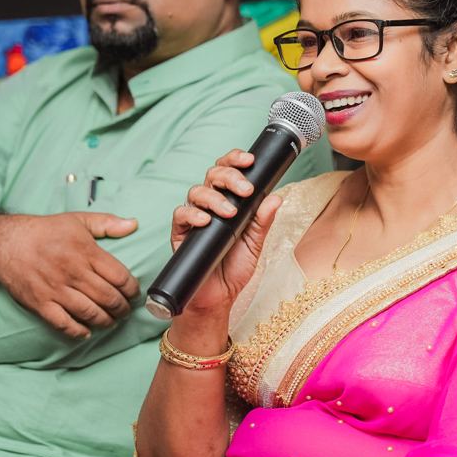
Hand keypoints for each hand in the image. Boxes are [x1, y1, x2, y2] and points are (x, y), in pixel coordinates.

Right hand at [0, 212, 139, 338]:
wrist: (5, 242)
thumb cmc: (45, 231)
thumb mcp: (78, 220)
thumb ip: (108, 223)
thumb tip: (134, 224)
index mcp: (86, 252)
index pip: (120, 277)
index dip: (132, 289)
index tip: (133, 293)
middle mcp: (73, 272)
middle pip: (108, 298)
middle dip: (122, 308)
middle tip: (125, 310)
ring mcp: (56, 289)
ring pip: (90, 313)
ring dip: (106, 321)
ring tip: (111, 321)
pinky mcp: (40, 303)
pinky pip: (63, 324)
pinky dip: (77, 331)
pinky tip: (86, 332)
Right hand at [171, 149, 281, 318]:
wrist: (219, 296)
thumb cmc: (235, 267)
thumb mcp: (255, 243)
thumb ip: (263, 220)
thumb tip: (275, 197)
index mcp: (229, 201)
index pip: (228, 171)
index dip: (236, 160)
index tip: (250, 160)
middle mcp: (209, 205)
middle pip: (213, 175)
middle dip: (230, 176)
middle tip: (246, 189)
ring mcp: (194, 218)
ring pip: (197, 191)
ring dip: (215, 198)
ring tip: (230, 212)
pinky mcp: (180, 233)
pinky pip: (181, 215)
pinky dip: (193, 215)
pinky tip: (207, 221)